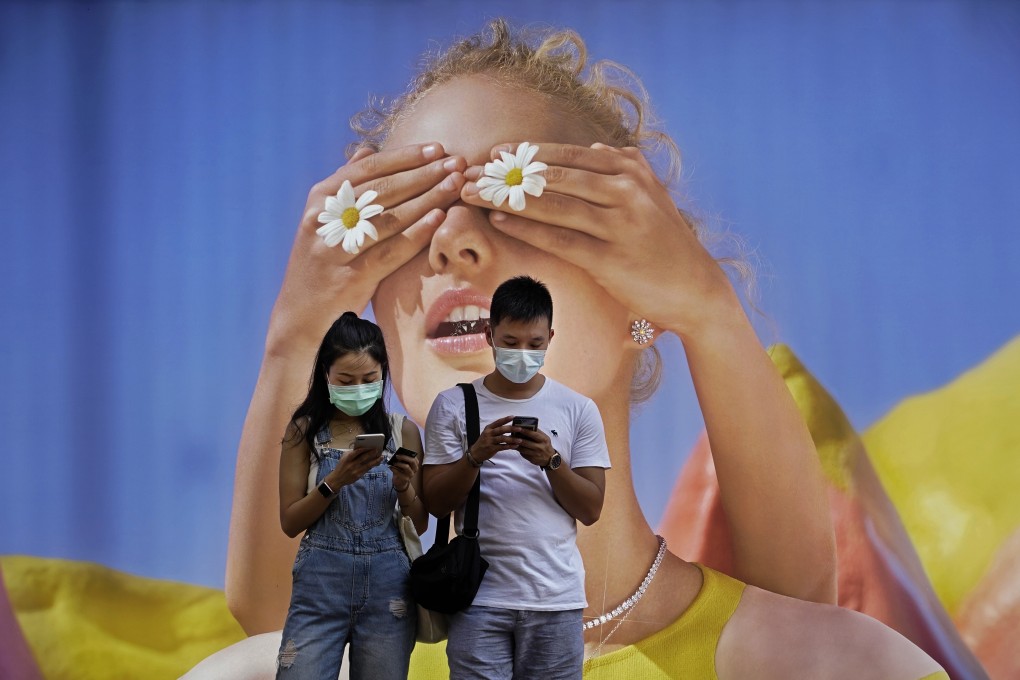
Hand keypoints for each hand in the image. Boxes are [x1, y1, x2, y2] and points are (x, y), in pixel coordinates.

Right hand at [268, 143, 466, 352]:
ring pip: (391, 217)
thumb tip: (366, 149)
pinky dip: (417, 233)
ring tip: (455, 185)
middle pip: (384, 189)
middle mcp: (326, 218)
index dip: (405, 156)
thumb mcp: (325, 219)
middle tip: (457, 162)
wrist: (301, 312)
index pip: (368, 167)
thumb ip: (346, 185)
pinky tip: (439, 218)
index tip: (437, 148)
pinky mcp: (351, 276)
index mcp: (322, 198)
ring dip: (428, 198)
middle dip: (425, 173)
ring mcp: (338, 247)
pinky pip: (392, 250)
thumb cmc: (322, 261)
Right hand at [326, 446, 383, 489]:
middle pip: (363, 458)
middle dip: (371, 453)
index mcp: (347, 459)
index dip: (363, 449)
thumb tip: (362, 448)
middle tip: (377, 449)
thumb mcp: (343, 458)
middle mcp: (351, 464)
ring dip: (375, 460)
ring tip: (381, 457)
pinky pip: (367, 469)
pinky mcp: (358, 475)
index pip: (356, 452)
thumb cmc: (341, 466)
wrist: (337, 479)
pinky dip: (372, 465)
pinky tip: (377, 462)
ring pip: (367, 464)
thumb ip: (351, 453)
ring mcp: (355, 470)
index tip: (370, 445)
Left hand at [389, 451, 419, 492]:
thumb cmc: (402, 471)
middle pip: (412, 461)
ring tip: (393, 462)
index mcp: (415, 464)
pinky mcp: (406, 479)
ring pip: (406, 467)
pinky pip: (400, 473)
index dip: (408, 454)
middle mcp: (415, 469)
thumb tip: (398, 454)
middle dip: (404, 457)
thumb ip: (402, 460)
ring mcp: (411, 475)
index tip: (401, 452)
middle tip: (396, 456)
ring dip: (399, 463)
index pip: (414, 458)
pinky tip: (390, 467)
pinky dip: (394, 469)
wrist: (401, 483)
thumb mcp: (403, 465)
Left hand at [461, 142, 736, 338]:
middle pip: (554, 175)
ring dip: (508, 199)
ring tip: (475, 195)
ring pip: (553, 204)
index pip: (567, 154)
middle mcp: (626, 189)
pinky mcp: (612, 258)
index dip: (525, 153)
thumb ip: (622, 169)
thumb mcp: (650, 195)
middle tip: (471, 173)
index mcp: (630, 169)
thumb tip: (591, 148)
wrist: (696, 288)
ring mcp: (620, 223)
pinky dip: (528, 229)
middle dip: (507, 174)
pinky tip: (501, 223)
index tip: (493, 153)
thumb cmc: (665, 244)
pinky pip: (560, 239)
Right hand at [468, 416, 520, 464]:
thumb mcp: (487, 433)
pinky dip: (509, 446)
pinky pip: (502, 447)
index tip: (513, 416)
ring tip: (520, 440)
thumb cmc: (484, 442)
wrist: (475, 453)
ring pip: (502, 439)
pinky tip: (515, 446)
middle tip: (520, 428)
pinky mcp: (491, 449)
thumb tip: (510, 427)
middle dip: (511, 429)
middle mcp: (489, 433)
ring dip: (512, 439)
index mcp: (488, 428)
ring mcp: (489, 441)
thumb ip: (496, 430)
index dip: (505, 419)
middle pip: (501, 430)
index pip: (498, 422)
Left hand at [514, 428, 556, 467]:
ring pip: (523, 449)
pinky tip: (513, 446)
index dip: (525, 431)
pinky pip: (523, 453)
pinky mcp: (532, 459)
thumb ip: (537, 433)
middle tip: (511, 434)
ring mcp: (536, 454)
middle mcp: (540, 447)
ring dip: (516, 444)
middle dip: (518, 438)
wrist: (551, 459)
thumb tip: (526, 426)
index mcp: (544, 439)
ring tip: (510, 440)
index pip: (533, 434)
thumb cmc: (545, 445)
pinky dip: (518, 449)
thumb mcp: (544, 438)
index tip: (518, 427)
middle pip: (527, 442)